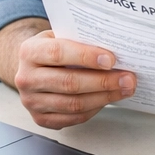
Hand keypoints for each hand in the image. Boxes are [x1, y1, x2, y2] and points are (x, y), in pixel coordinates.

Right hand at [13, 30, 135, 128]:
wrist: (34, 67)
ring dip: (105, 97)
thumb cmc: (54, 49)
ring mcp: (31, 101)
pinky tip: (108, 99)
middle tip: (128, 78)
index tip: (111, 59)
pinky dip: (95, 109)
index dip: (87, 57)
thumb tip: (117, 48)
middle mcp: (26, 78)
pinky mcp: (41, 118)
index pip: (58, 53)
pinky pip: (73, 118)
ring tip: (125, 89)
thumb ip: (81, 40)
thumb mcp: (61, 36)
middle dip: (104, 81)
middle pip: (69, 82)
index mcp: (29, 51)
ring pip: (74, 104)